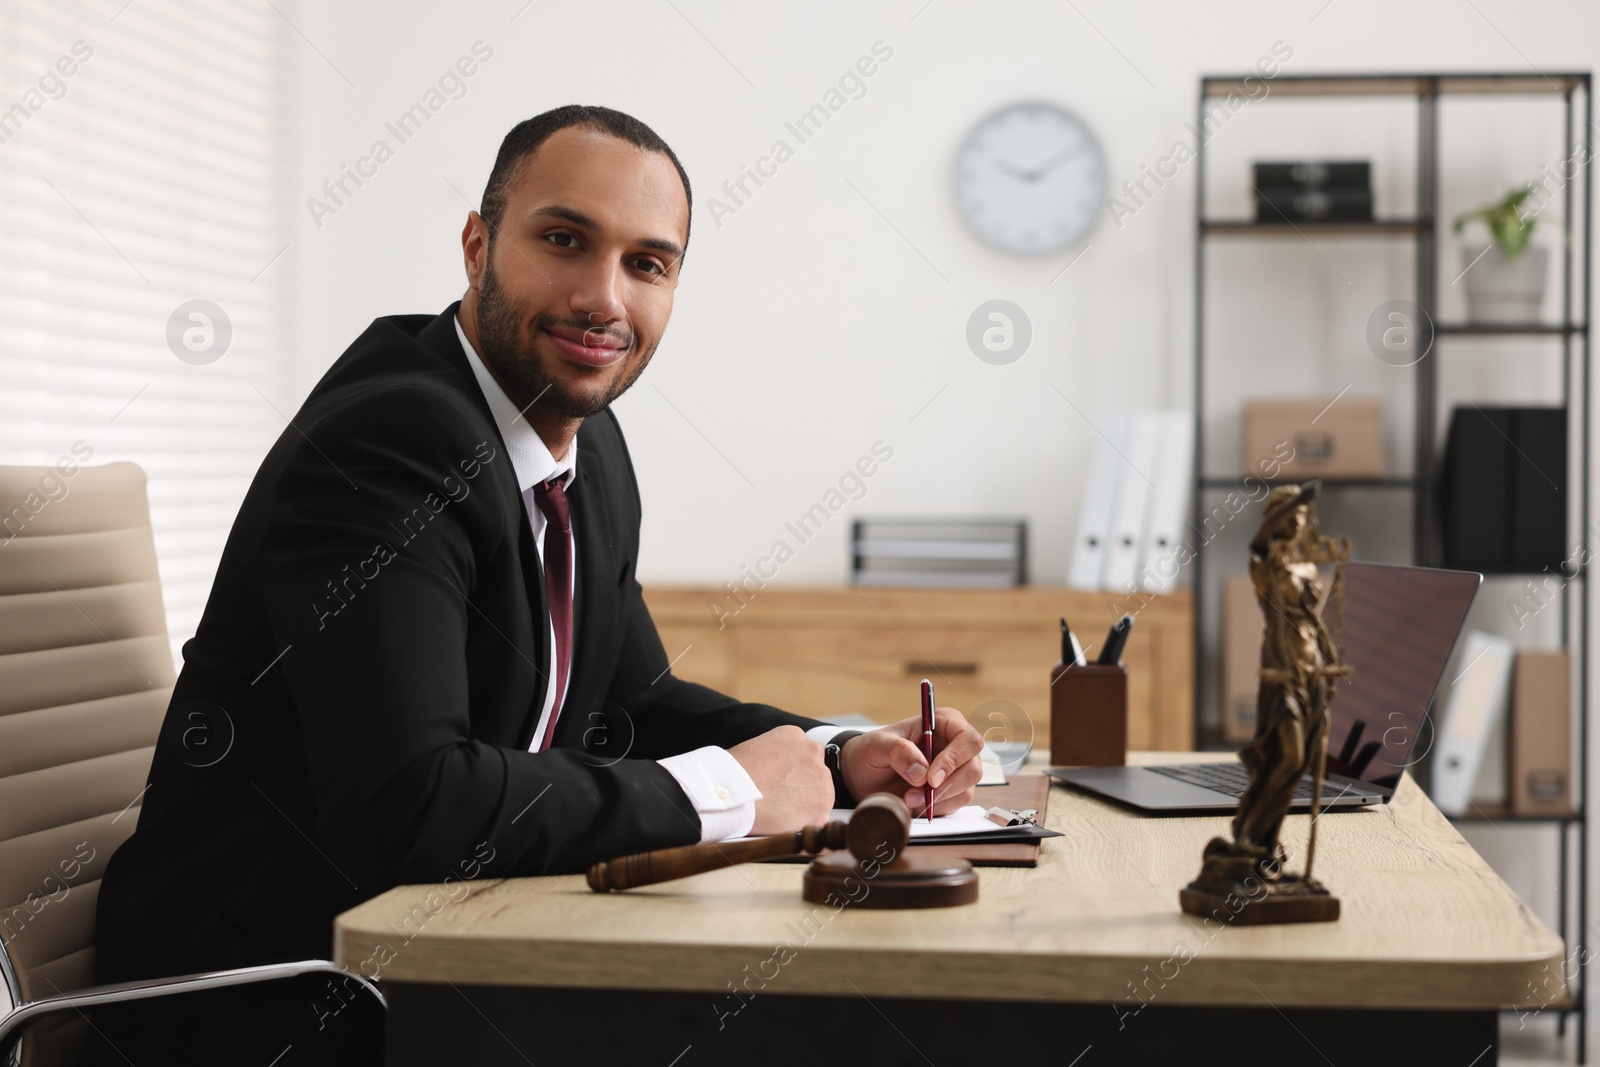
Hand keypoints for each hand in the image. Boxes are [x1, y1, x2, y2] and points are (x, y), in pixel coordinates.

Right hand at [728, 725, 832, 834]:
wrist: (729, 792)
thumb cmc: (732, 773)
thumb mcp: (757, 748)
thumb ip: (777, 756)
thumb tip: (780, 772)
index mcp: (796, 736)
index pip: (804, 756)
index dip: (792, 773)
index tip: (780, 783)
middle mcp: (813, 753)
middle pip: (815, 775)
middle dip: (801, 788)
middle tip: (779, 799)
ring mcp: (821, 781)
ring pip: (819, 797)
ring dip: (804, 806)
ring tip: (778, 811)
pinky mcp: (821, 809)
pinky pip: (816, 820)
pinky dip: (802, 824)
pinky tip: (783, 822)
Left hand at [838, 708, 984, 816]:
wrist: (862, 777)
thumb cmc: (870, 752)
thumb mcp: (875, 745)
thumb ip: (897, 751)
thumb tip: (921, 771)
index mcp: (943, 723)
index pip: (968, 739)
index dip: (954, 759)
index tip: (931, 777)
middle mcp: (954, 746)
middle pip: (973, 768)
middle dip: (946, 785)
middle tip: (915, 793)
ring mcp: (955, 770)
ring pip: (967, 789)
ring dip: (937, 799)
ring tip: (908, 797)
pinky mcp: (950, 792)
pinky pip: (955, 804)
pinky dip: (936, 808)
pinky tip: (915, 803)